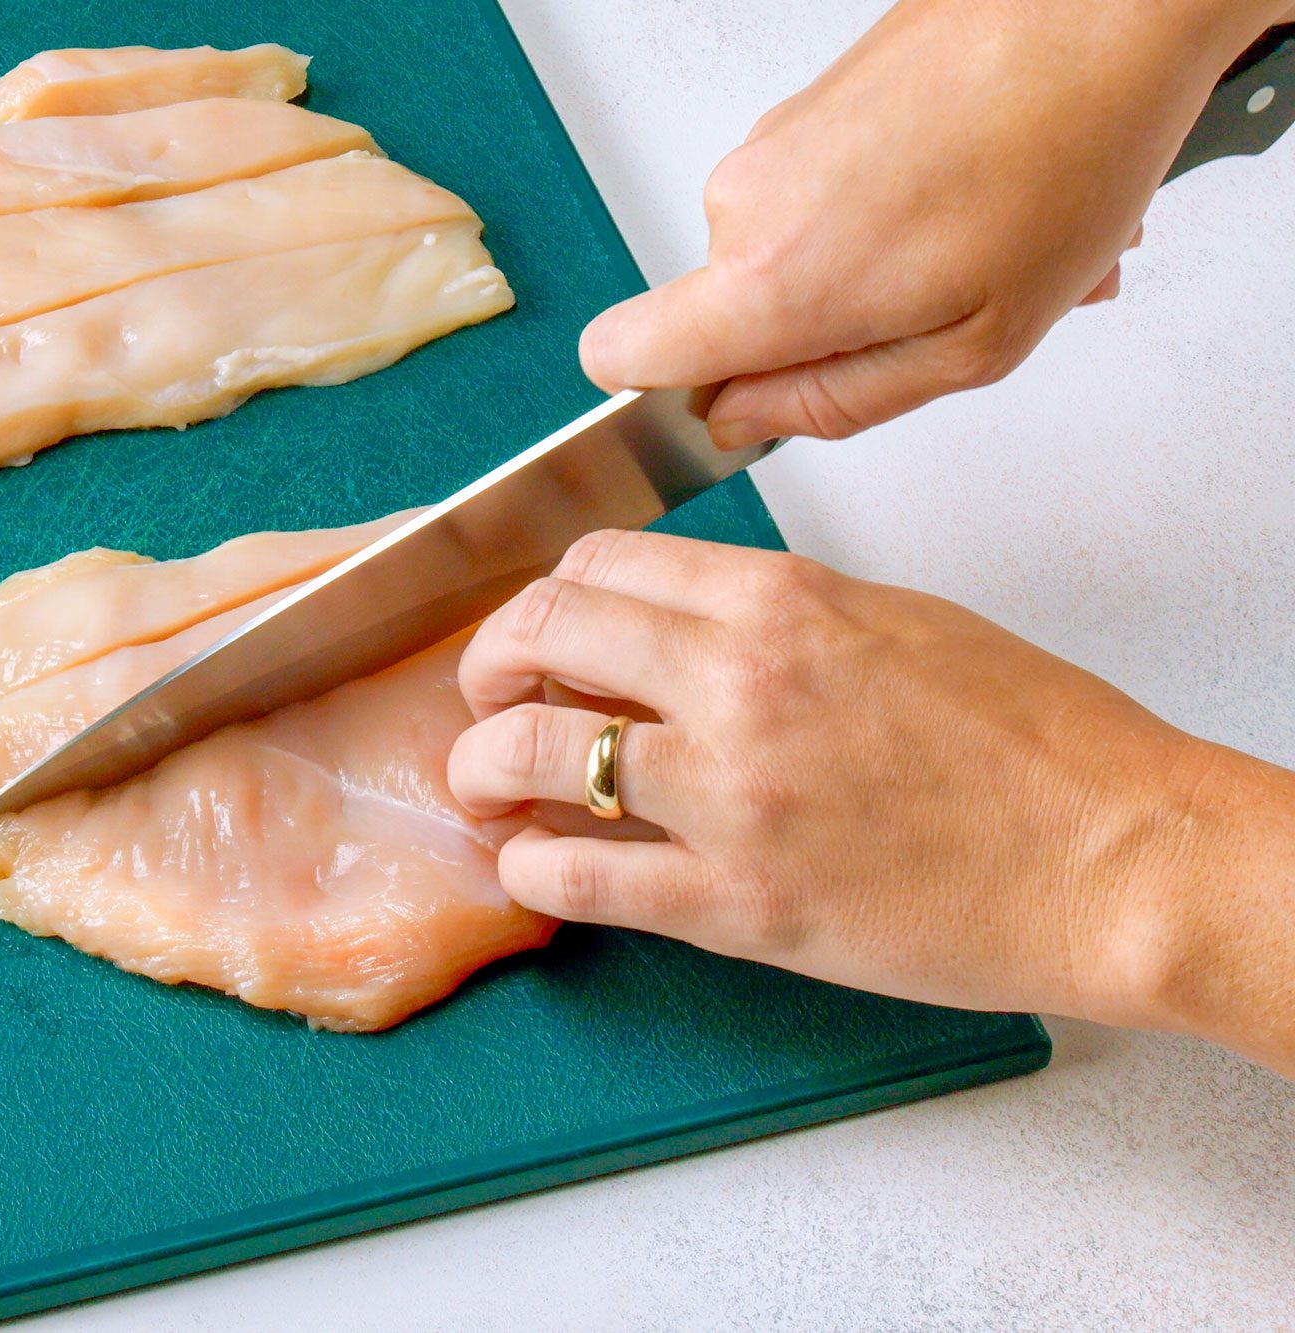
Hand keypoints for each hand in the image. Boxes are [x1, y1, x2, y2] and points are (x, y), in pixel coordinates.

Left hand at [447, 530, 1294, 1073]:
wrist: (1115, 857)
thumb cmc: (1035, 744)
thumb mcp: (897, 623)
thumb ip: (772, 615)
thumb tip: (676, 629)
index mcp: (781, 599)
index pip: (596, 564)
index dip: (545, 600)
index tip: (540, 636)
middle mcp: (736, 680)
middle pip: (539, 635)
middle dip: (489, 667)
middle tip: (486, 702)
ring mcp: (728, 793)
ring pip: (527, 755)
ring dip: (481, 769)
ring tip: (485, 789)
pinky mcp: (737, 901)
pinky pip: (575, 878)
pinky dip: (527, 870)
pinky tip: (531, 868)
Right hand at [580, 0, 1289, 447]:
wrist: (1099, 11)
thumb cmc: (1061, 156)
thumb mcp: (971, 346)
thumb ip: (833, 404)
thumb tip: (742, 421)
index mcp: (770, 281)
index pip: (619, 356)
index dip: (662, 394)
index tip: (737, 398)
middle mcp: (743, 205)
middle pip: (731, 316)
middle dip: (826, 331)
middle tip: (944, 308)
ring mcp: (769, 146)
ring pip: (790, 255)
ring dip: (881, 270)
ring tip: (986, 244)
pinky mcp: (804, 108)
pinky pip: (823, 197)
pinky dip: (896, 214)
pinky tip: (981, 195)